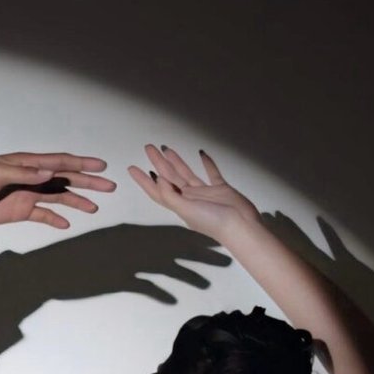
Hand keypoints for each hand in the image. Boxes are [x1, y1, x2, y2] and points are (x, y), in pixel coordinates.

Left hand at [0, 151, 114, 234]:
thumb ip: (22, 173)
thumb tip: (48, 173)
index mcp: (27, 163)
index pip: (60, 162)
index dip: (82, 164)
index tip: (101, 166)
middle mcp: (31, 177)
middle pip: (65, 179)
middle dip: (88, 182)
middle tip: (110, 186)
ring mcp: (27, 194)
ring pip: (59, 197)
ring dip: (77, 201)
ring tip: (95, 208)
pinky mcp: (20, 211)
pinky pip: (43, 215)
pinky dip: (55, 219)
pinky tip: (68, 224)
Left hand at [127, 144, 259, 238]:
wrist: (240, 225)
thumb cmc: (213, 221)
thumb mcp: (187, 209)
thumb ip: (171, 196)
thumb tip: (158, 180)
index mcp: (179, 205)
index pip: (157, 190)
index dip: (144, 180)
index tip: (132, 168)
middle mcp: (189, 199)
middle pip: (169, 177)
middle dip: (158, 163)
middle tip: (148, 148)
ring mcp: (204, 193)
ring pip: (186, 173)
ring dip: (176, 161)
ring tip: (166, 148)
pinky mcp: (220, 188)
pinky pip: (211, 172)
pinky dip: (206, 163)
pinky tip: (201, 153)